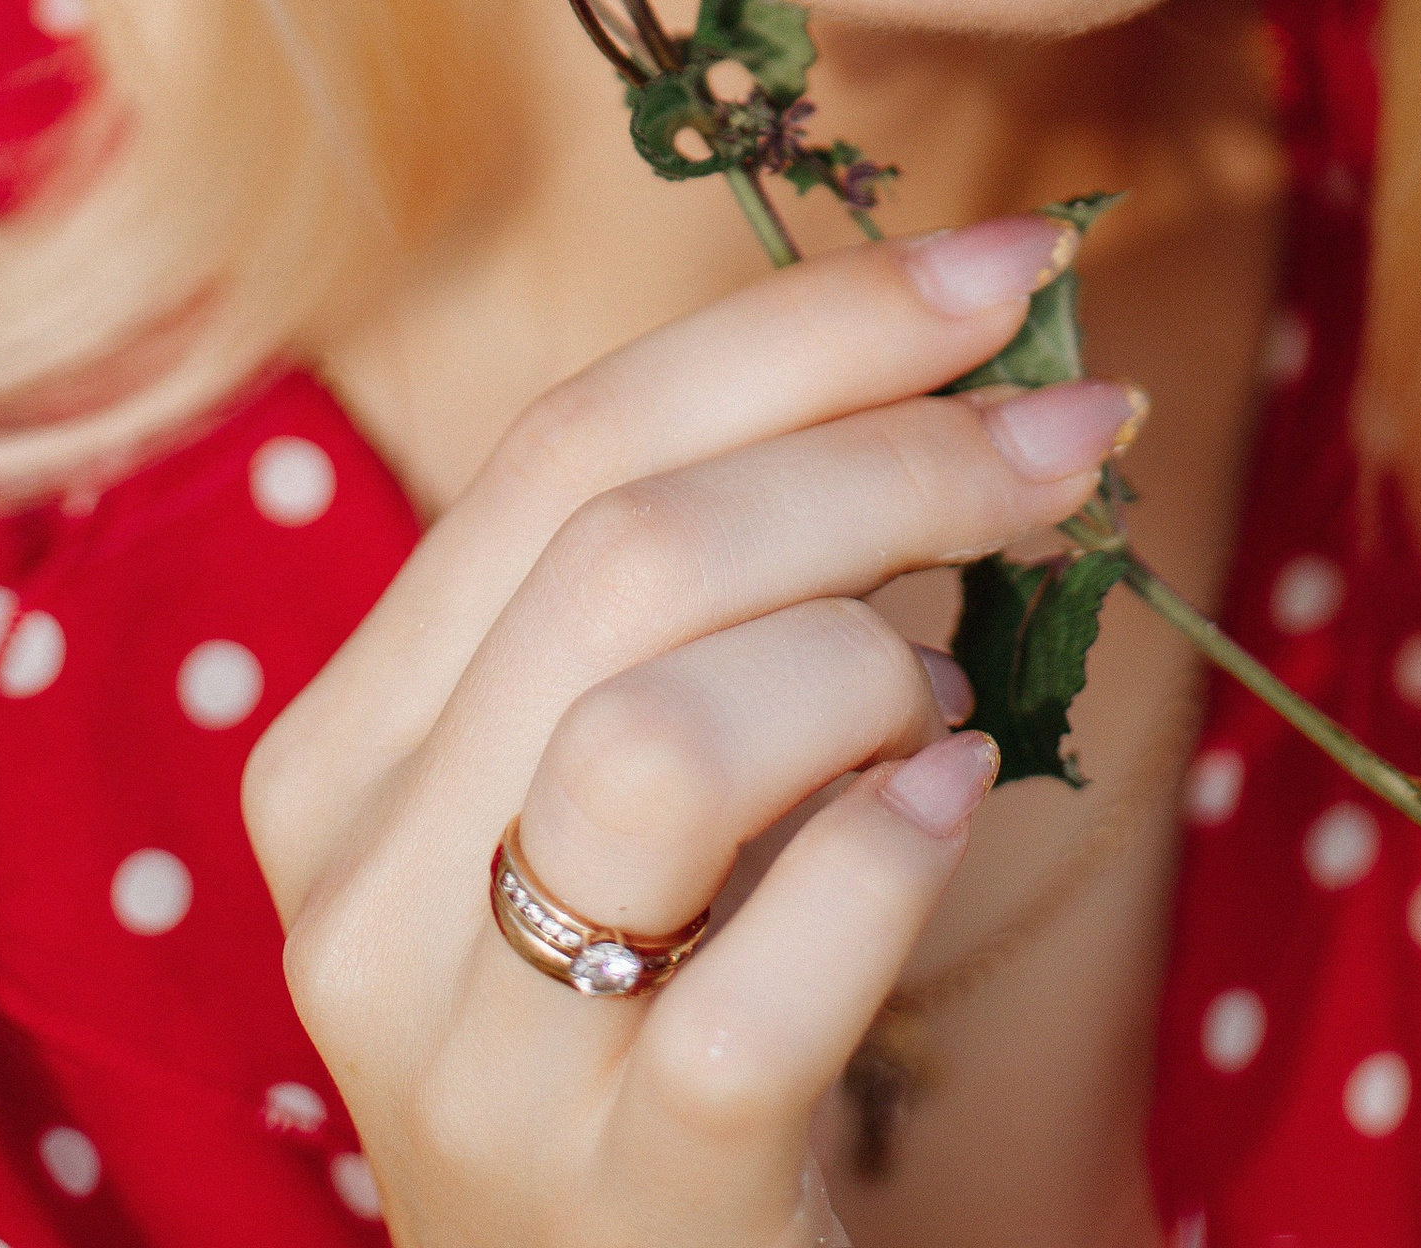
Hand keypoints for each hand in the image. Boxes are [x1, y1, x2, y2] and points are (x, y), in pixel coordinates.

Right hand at [243, 214, 1137, 1247]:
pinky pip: (762, 982)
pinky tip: (948, 817)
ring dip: (863, 675)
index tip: (1005, 266)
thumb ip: (703, 588)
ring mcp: (471, 1054)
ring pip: (657, 735)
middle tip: (1069, 437)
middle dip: (889, 453)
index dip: (803, 323)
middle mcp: (363, 886)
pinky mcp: (615, 1195)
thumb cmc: (658, 1008)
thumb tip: (954, 346)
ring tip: (935, 722)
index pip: (564, 440)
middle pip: (626, 553)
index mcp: (351, 742)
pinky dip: (888, 859)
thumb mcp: (621, 786)